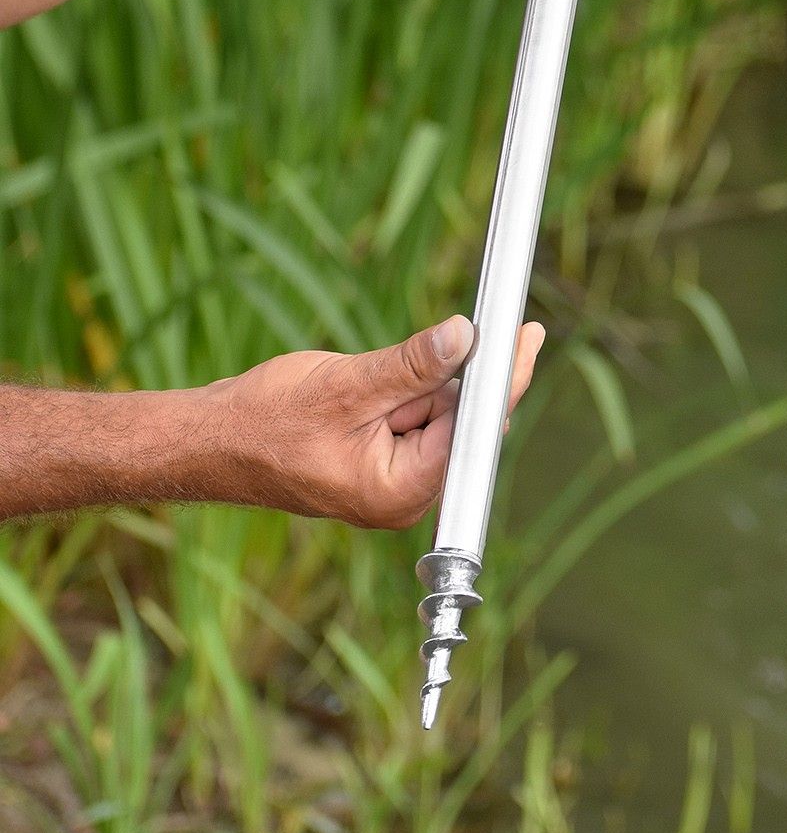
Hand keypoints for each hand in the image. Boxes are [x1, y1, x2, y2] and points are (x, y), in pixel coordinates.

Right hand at [212, 315, 542, 528]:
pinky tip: (369, 380)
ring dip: (418, 382)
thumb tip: (467, 338)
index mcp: (402, 491)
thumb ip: (413, 365)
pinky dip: (404, 390)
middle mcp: (405, 496)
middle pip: (460, 423)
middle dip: (448, 379)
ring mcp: (392, 481)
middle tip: (412, 351)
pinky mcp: (380, 462)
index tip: (527, 337)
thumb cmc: (266, 421)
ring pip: (435, 414)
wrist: (211, 441)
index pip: (472, 430)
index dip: (501, 380)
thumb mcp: (348, 385)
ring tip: (361, 379)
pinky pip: (413, 418)